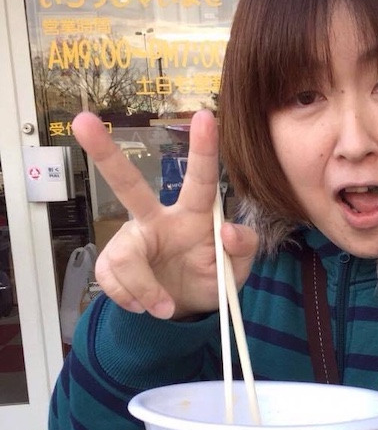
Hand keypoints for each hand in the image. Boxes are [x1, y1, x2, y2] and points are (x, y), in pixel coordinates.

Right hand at [72, 110, 257, 318]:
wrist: (185, 312)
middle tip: (82, 121)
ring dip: (144, 287)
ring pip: (125, 257)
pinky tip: (147, 305)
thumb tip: (227, 229)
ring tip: (164, 306)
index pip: (201, 180)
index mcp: (193, 215)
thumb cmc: (211, 278)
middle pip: (127, 184)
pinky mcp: (113, 262)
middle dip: (104, 153)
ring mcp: (132, 239)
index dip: (204, 149)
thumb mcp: (237, 269)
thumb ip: (243, 246)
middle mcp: (157, 219)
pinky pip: (113, 279)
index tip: (208, 117)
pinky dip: (133, 298)